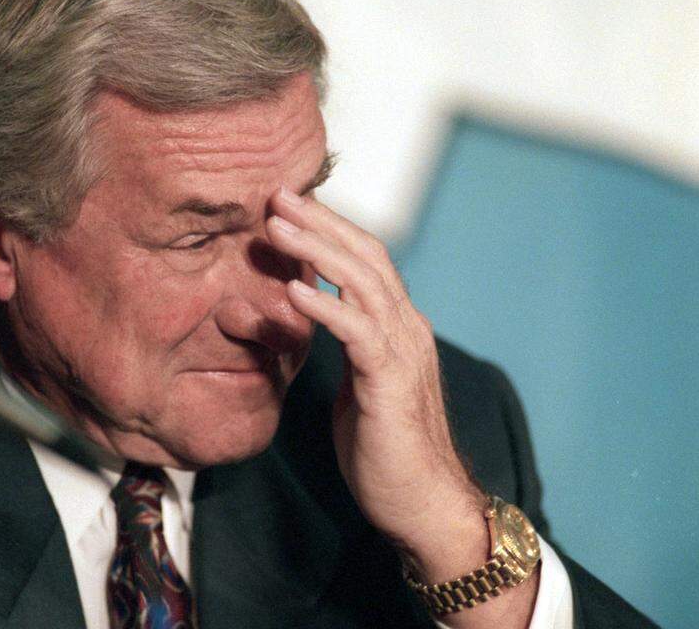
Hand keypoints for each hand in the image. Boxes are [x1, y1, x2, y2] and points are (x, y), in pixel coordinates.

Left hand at [266, 186, 538, 626]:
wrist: (423, 504)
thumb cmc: (385, 449)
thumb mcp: (358, 385)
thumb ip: (345, 346)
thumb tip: (313, 319)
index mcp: (397, 326)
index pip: (365, 259)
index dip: (328, 228)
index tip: (287, 206)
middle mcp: (407, 328)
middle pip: (365, 255)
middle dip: (320, 221)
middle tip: (276, 194)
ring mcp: (403, 352)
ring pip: (363, 282)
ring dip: (316, 250)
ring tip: (275, 227)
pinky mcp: (391, 383)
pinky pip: (357, 333)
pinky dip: (326, 307)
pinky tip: (293, 291)